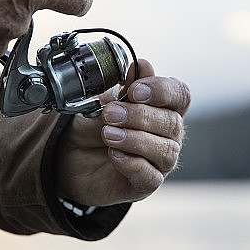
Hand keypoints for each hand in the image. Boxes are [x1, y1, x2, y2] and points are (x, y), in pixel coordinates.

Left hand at [54, 59, 190, 206]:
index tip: (135, 90)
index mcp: (163, 108)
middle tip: (109, 113)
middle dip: (139, 116)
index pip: (181, 95)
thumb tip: (143, 65)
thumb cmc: (94, 125)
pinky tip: (114, 154)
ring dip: (135, 139)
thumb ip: (125, 87)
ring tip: (108, 134)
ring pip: (165, 151)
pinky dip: (133, 164)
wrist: (69, 156)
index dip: (162, 91)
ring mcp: (159, 162)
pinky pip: (150, 177)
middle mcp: (168, 135)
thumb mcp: (103, 101)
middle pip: (172, 123)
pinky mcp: (145, 185)